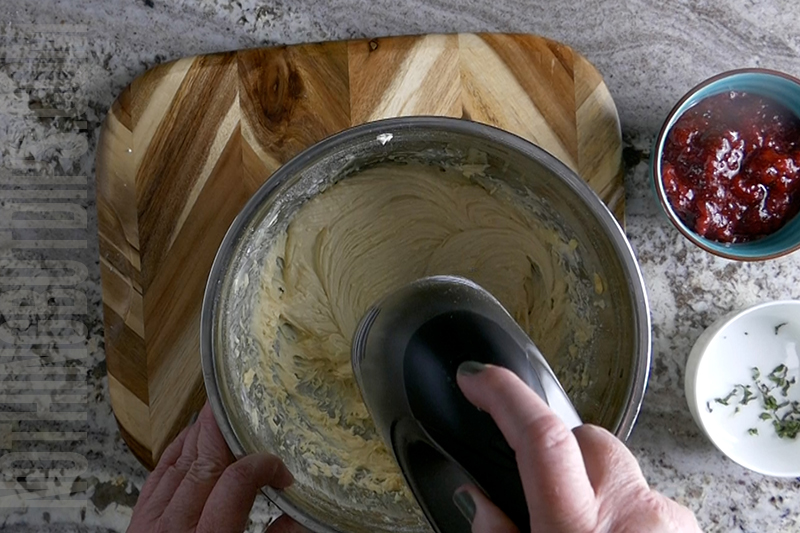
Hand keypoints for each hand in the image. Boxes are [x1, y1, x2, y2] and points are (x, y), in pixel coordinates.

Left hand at [127, 402, 307, 532]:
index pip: (238, 482)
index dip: (263, 466)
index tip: (282, 473)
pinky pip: (156, 477)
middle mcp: (176, 528)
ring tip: (219, 415)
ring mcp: (151, 525)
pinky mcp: (136, 526)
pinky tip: (187, 440)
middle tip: (241, 403)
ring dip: (200, 436)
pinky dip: (173, 453)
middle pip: (204, 462)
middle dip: (224, 429)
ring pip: (178, 464)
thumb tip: (301, 519)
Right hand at [453, 363, 701, 532]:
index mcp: (576, 529)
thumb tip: (477, 500)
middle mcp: (629, 514)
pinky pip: (644, 490)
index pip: (540, 435)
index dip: (504, 393)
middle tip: (542, 494)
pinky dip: (623, 505)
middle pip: (584, 437)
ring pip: (615, 462)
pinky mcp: (685, 522)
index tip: (476, 377)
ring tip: (582, 528)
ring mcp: (664, 516)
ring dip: (591, 482)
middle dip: (556, 448)